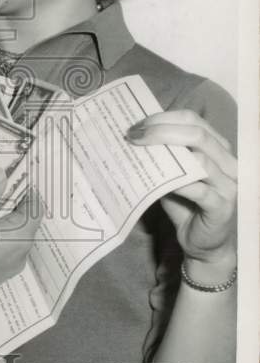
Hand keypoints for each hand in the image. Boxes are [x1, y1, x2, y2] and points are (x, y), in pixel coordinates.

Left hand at [127, 110, 236, 275]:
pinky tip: (158, 182)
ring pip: (202, 159)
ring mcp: (229, 184)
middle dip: (161, 131)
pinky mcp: (223, 207)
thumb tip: (133, 135)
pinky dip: (178, 184)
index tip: (137, 125)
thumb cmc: (186, 204)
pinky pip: (201, 191)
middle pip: (198, 134)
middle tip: (133, 136)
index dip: (164, 118)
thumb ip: (163, 156)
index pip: (193, 120)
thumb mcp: (171, 175)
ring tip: (140, 156)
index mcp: (217, 148)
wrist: (202, 243)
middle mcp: (228, 162)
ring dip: (167, 155)